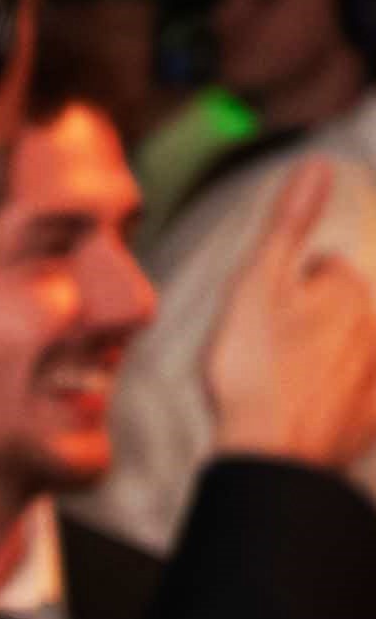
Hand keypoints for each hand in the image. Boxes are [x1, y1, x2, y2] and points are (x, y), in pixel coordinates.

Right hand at [206, 154, 375, 471]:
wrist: (271, 453)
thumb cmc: (254, 368)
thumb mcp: (255, 286)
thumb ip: (288, 226)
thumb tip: (316, 165)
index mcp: (347, 291)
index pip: (327, 272)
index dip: (295, 288)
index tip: (269, 315)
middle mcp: (375, 327)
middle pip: (348, 311)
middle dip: (318, 323)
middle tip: (275, 353)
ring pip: (358, 350)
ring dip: (331, 360)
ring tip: (292, 383)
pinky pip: (367, 394)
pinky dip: (350, 397)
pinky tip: (320, 407)